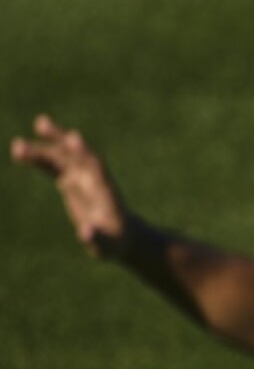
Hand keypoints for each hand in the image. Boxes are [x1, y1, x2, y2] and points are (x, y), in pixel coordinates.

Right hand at [11, 114, 130, 257]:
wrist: (121, 236)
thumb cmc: (115, 241)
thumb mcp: (108, 243)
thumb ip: (96, 237)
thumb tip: (85, 231)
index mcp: (104, 191)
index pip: (95, 167)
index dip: (84, 152)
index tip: (73, 138)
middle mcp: (93, 179)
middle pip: (75, 156)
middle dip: (59, 142)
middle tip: (41, 125)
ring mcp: (81, 179)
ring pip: (61, 158)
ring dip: (42, 148)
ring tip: (17, 144)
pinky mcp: (71, 183)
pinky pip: (53, 167)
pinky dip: (39, 159)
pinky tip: (20, 152)